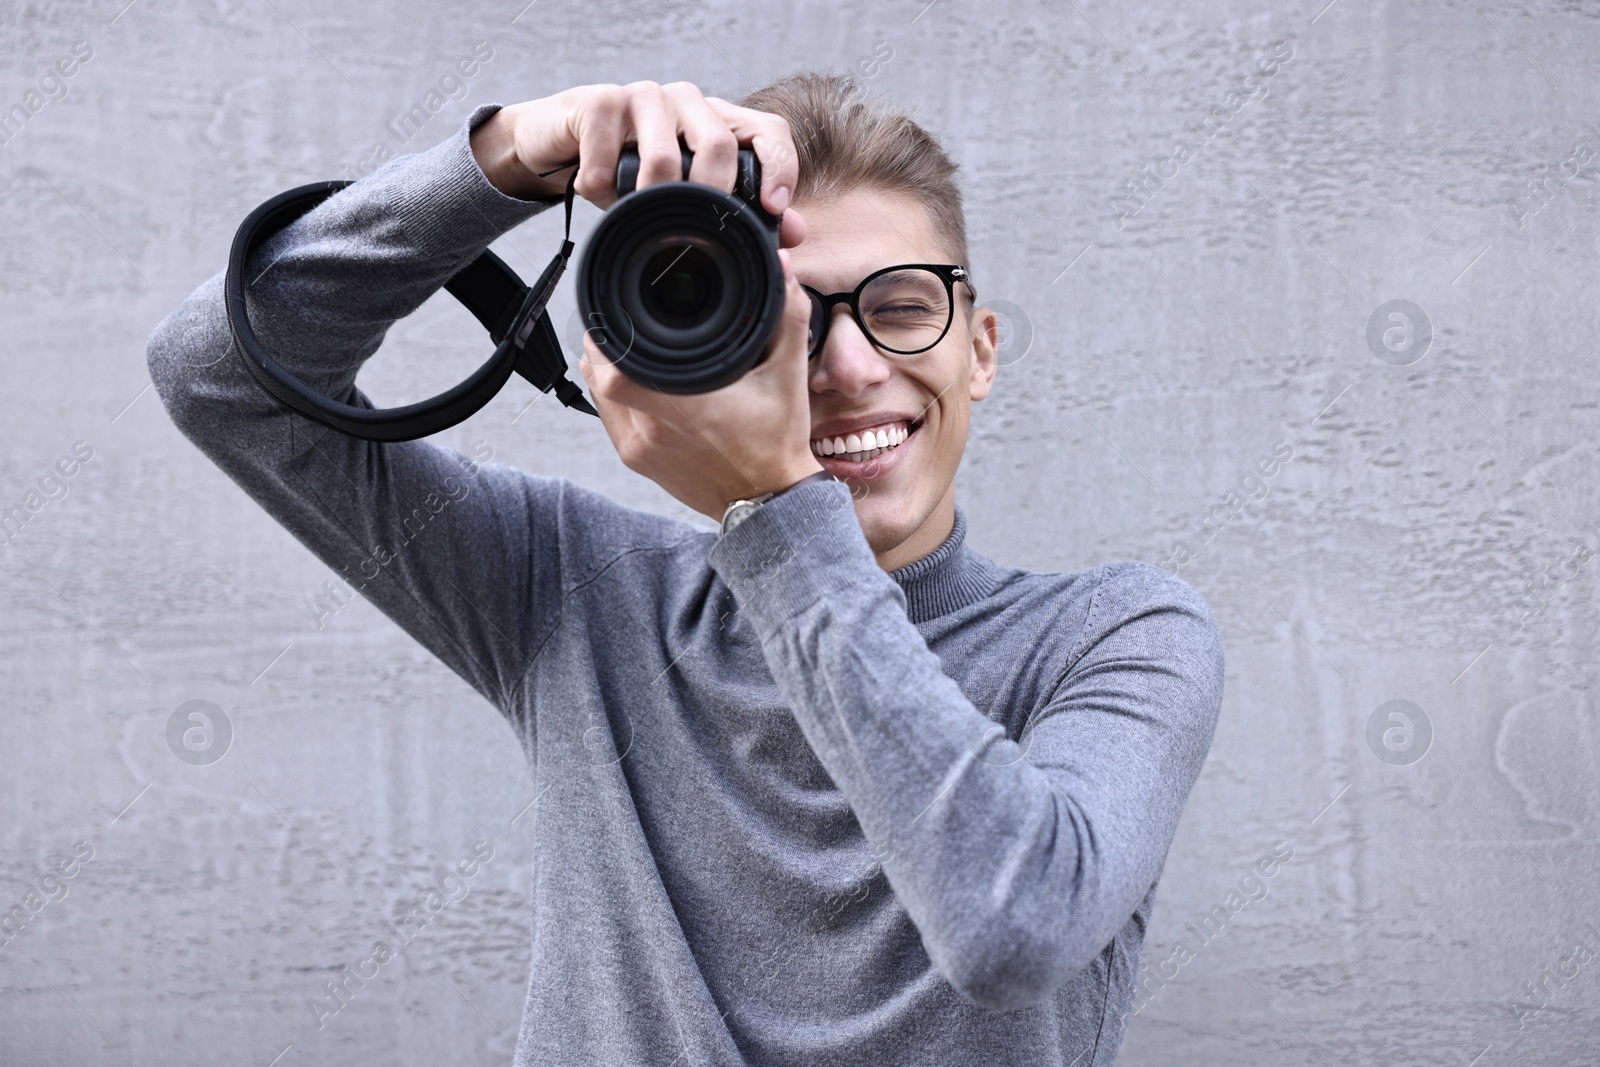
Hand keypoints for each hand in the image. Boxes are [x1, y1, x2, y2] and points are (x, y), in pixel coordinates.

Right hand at [470, 80, 806, 247]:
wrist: (557, 143)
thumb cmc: (626, 170)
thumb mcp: (682, 197)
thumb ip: (737, 212)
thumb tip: (791, 232)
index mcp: (717, 121)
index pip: (768, 131)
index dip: (779, 167)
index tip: (773, 207)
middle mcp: (686, 102)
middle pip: (717, 144)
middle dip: (708, 197)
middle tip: (690, 229)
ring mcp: (644, 97)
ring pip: (663, 156)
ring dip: (646, 199)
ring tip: (631, 210)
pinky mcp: (599, 100)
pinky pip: (609, 154)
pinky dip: (600, 186)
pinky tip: (594, 188)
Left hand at [577, 246, 824, 521]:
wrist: (770, 500)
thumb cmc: (777, 443)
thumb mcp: (789, 375)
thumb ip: (786, 318)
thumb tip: (781, 270)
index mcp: (686, 407)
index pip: (616, 367)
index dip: (610, 333)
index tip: (622, 311)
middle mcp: (653, 430)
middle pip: (599, 372)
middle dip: (607, 340)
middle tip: (626, 319)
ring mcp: (639, 449)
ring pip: (598, 392)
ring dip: (607, 365)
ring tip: (627, 343)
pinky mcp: (636, 461)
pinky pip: (607, 415)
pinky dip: (612, 392)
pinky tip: (630, 377)